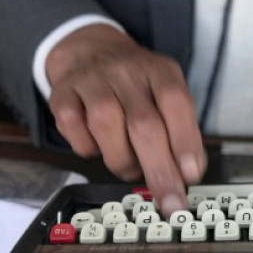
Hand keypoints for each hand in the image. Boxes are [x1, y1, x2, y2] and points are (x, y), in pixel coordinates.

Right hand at [45, 24, 205, 213]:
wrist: (89, 51)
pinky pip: (73, 129)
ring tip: (130, 167)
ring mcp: (91, 81)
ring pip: (106, 125)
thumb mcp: (165, 96)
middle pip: (143, 123)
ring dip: (122, 159)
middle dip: (158, 169)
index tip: (190, 176)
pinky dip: (87, 148)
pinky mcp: (62, 95)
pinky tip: (98, 146)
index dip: (184, 141)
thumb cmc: (135, 86)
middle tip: (169, 200)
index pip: (176, 103)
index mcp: (159, 71)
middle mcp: (126, 72)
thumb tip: (188, 173)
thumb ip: (180, 131)